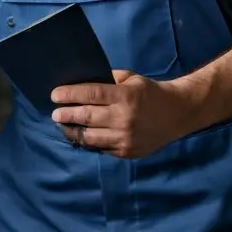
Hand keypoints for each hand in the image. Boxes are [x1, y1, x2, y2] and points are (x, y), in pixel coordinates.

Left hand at [49, 70, 188, 158]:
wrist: (177, 114)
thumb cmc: (150, 92)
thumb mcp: (131, 79)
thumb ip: (108, 81)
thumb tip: (81, 83)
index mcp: (125, 96)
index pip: (91, 95)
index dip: (70, 95)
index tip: (54, 95)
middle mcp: (124, 118)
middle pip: (86, 117)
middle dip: (66, 114)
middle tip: (54, 113)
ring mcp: (125, 137)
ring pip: (90, 137)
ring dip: (72, 131)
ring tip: (62, 125)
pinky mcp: (126, 152)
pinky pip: (101, 148)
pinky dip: (88, 142)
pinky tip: (80, 136)